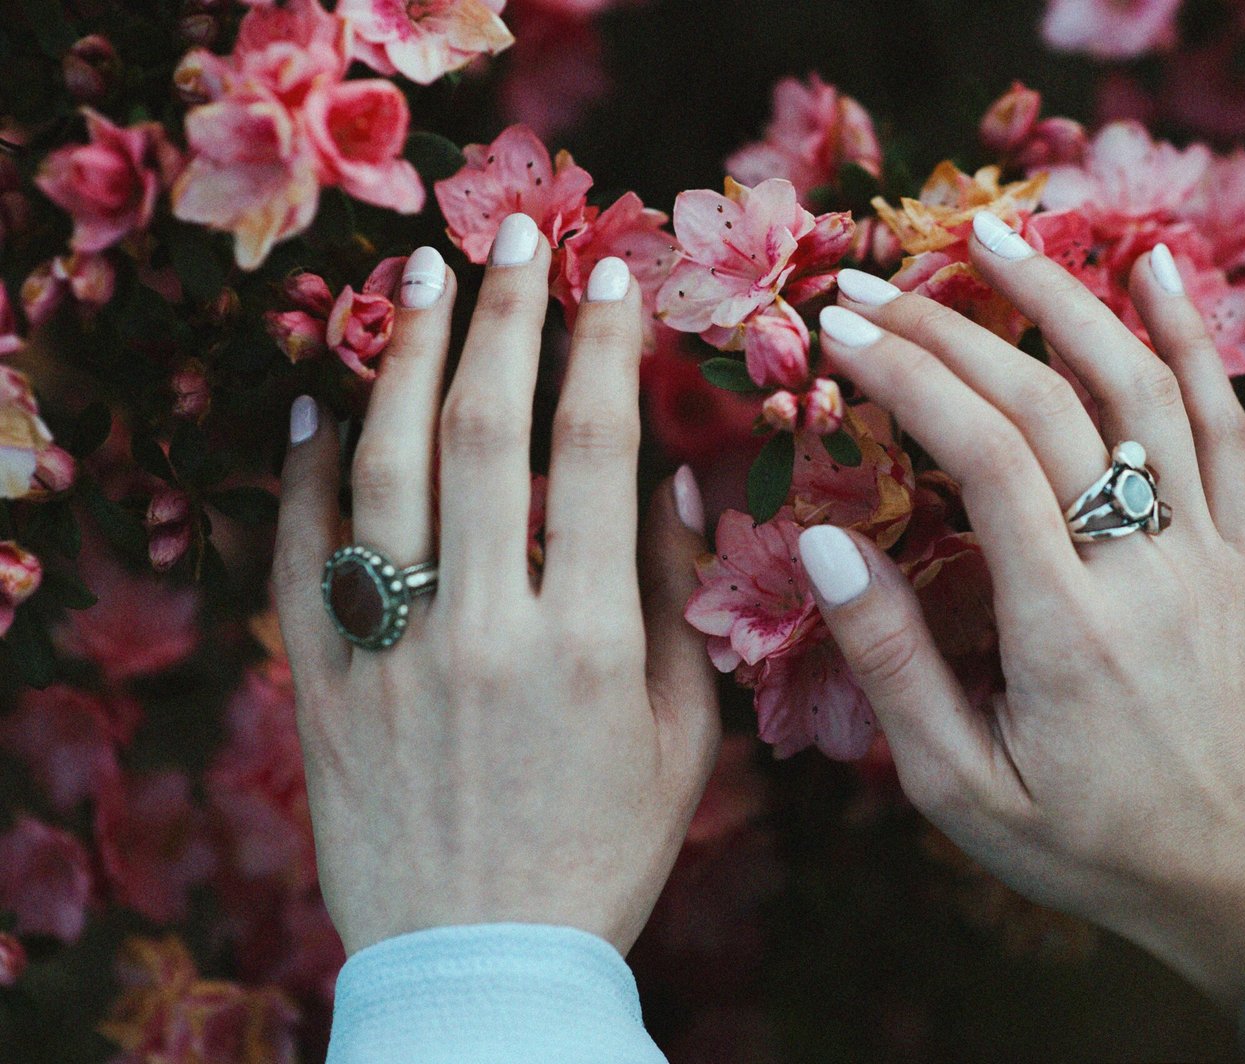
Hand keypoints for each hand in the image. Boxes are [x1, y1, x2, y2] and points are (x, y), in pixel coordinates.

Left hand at [271, 214, 720, 955]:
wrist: (482, 959)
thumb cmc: (606, 849)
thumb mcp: (681, 736)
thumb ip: (676, 600)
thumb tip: (669, 475)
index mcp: (589, 639)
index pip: (596, 450)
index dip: (604, 346)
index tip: (612, 275)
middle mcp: (483, 628)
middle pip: (482, 432)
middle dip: (502, 315)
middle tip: (514, 231)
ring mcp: (389, 652)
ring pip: (380, 471)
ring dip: (402, 358)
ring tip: (418, 276)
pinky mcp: (319, 684)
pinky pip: (298, 555)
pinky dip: (301, 469)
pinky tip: (319, 398)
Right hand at [806, 214, 1244, 1009]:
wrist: (1242, 877)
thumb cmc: (1089, 843)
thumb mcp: (962, 789)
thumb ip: (893, 667)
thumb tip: (827, 548)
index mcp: (1065, 629)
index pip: (984, 457)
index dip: (909, 375)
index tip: (841, 330)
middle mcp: (1144, 568)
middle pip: (1048, 405)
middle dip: (951, 330)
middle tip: (871, 289)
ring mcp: (1206, 550)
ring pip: (1143, 389)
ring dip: (1065, 298)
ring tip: (994, 233)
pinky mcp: (1241, 551)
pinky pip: (1225, 425)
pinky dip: (1192, 338)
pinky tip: (1154, 269)